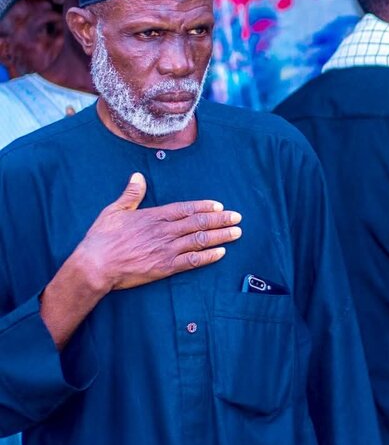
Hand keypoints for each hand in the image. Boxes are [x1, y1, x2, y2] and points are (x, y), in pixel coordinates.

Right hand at [40, 173, 240, 347]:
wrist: (95, 265)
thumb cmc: (101, 238)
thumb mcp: (114, 211)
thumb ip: (131, 194)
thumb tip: (137, 176)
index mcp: (154, 216)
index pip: (186, 209)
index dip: (205, 207)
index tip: (220, 205)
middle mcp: (164, 231)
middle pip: (198, 223)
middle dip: (220, 220)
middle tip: (238, 217)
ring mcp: (166, 249)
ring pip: (200, 240)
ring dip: (220, 236)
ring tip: (237, 232)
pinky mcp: (165, 267)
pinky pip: (192, 261)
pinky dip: (208, 256)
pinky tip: (222, 252)